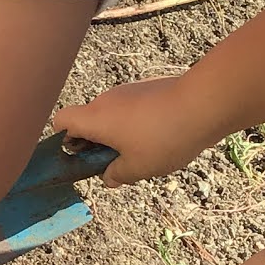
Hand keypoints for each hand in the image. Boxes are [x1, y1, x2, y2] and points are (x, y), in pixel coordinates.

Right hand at [53, 73, 224, 185]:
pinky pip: (132, 107)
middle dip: (96, 142)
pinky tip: (161, 137)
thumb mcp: (138, 168)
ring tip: (144, 152)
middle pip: (88, 119)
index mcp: (95, 118)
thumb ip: (117, 174)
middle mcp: (106, 100)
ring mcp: (128, 91)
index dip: (63, 138)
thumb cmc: (164, 137)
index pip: (61, 120)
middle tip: (116, 162)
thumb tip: (108, 177)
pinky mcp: (148, 88)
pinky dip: (137, 123)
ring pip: (112, 114)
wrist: (203, 103)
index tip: (81, 154)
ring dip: (118, 133)